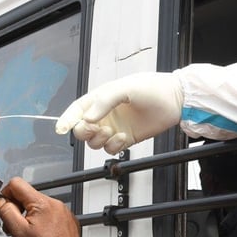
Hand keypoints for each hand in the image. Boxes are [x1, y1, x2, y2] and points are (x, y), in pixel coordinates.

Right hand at [0, 177, 89, 236]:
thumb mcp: (17, 231)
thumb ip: (6, 211)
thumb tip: (2, 200)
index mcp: (42, 203)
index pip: (17, 183)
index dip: (6, 194)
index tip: (6, 209)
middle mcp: (56, 203)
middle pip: (28, 195)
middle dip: (18, 208)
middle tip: (16, 226)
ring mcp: (64, 211)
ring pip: (39, 205)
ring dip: (30, 215)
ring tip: (29, 234)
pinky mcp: (69, 220)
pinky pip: (51, 213)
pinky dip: (43, 221)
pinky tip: (41, 236)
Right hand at [55, 72, 183, 153]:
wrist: (175, 100)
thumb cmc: (152, 88)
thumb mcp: (125, 88)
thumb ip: (104, 101)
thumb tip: (89, 118)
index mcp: (101, 99)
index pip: (77, 110)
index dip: (67, 119)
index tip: (61, 128)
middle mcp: (105, 114)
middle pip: (82, 129)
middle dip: (83, 132)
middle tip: (95, 128)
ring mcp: (115, 127)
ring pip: (94, 142)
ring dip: (99, 140)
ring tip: (111, 131)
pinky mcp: (126, 139)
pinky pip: (111, 149)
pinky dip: (113, 146)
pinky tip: (123, 137)